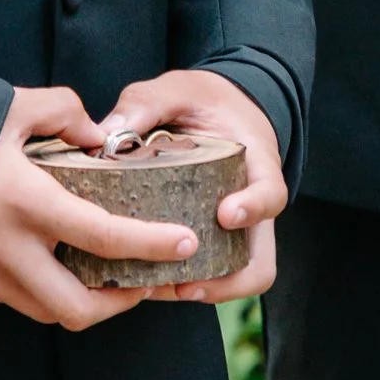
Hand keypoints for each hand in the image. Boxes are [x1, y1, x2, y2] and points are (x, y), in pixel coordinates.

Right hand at [0, 84, 200, 329]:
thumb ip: (61, 112)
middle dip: (120, 303)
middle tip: (142, 279)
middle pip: (81, 309)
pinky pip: (21, 299)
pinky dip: (48, 289)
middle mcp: (10, 251)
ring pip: (51, 312)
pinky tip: (56, 261)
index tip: (185, 243)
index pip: (103, 237)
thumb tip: (96, 135)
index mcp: (26, 204)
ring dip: (85, 301)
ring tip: (105, 273)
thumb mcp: (7, 106)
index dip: (150, 246)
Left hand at [93, 69, 285, 304]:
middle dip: (228, 280)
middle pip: (260, 260)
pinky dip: (186, 283)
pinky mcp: (213, 238)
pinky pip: (211, 271)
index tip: (225, 215)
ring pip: (237, 275)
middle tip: (186, 284)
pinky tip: (148, 281)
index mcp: (256, 163)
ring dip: (205, 289)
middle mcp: (253, 205)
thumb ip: (147, 102)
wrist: (218, 108)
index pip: (271, 193)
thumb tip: (108, 132)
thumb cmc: (202, 100)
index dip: (253, 208)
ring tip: (161, 290)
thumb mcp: (177, 89)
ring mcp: (237, 228)